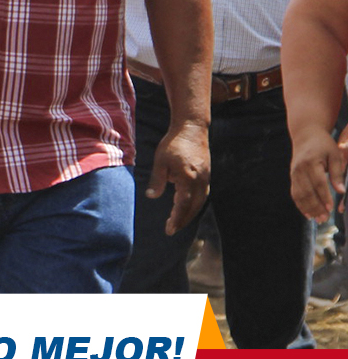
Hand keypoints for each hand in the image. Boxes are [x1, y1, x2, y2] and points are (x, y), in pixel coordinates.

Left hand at [148, 120, 209, 234]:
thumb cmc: (173, 143)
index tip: (169, 229)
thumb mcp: (160, 161)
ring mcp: (205, 178)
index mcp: (188, 179)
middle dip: (183, 220)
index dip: (176, 219)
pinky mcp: (206, 175)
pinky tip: (185, 205)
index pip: (183, 205)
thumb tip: (151, 197)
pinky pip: (202, 194)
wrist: (192, 128)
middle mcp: (200, 181)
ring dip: (189, 213)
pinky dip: (194, 203)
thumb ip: (157, 180)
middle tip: (172, 229)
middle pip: (193, 207)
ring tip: (177, 221)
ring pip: (200, 202)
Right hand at [290, 123, 346, 222]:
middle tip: (325, 219)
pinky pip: (295, 193)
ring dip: (308, 208)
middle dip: (316, 207)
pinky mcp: (292, 177)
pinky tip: (307, 214)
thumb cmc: (324, 144)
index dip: (324, 196)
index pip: (318, 183)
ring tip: (317, 219)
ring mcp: (294, 173)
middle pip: (307, 191)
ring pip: (299, 195)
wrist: (306, 134)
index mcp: (311, 162)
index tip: (330, 208)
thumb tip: (341, 191)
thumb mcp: (335, 155)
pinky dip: (300, 205)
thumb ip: (337, 173)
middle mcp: (299, 169)